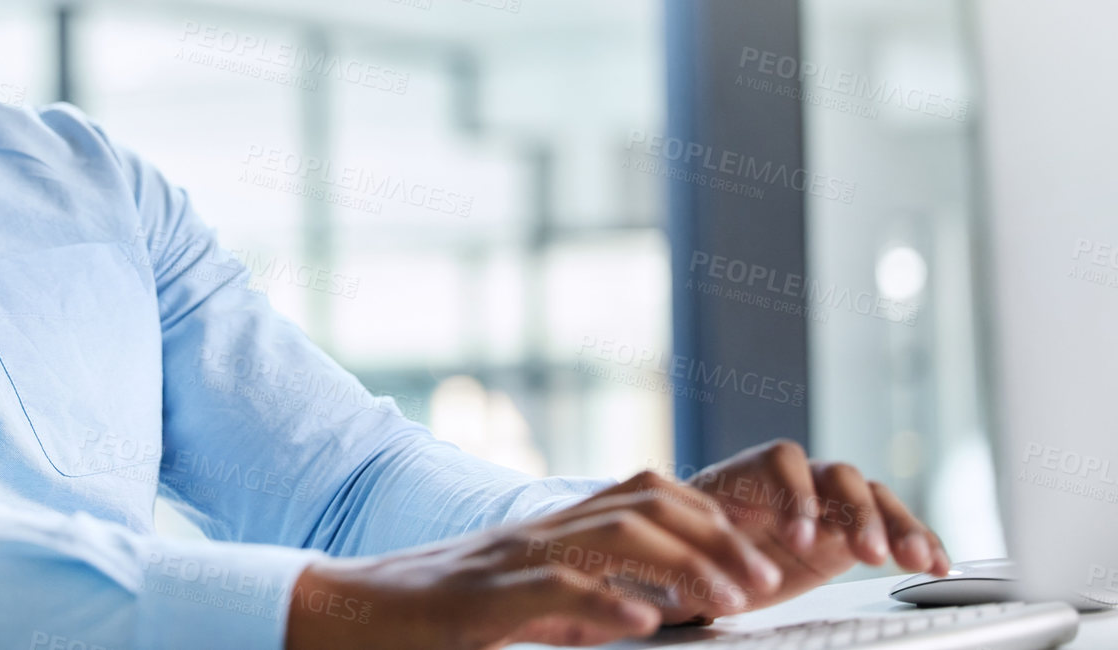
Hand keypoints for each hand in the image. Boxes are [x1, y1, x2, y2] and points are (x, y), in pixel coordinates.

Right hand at [285, 469, 785, 649]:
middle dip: (717, 537)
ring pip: (612, 535)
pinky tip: (645, 626)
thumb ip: (579, 602)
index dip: (713, 514)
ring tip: (728, 602)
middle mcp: (540, 529)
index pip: (650, 491)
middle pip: (646, 503)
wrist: (351, 610)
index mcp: (554, 527)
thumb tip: (643, 616)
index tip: (760, 555)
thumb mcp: (524, 603)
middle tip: (765, 583)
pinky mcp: (484, 599)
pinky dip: (606, 606)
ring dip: (682, 565)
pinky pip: (553, 590)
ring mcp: (512, 559)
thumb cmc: (438, 613)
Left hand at [687, 439, 951, 605]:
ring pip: (872, 498)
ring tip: (916, 560)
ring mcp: (828, 505)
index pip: (781, 462)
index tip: (801, 540)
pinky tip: (940, 565)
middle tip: (866, 552)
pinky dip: (919, 542)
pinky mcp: (852, 534)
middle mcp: (794, 482)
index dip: (796, 496)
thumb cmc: (686, 547)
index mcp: (748, 475)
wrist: (700, 557)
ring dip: (897, 526)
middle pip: (836, 476)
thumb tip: (695, 584)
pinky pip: (893, 529)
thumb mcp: (683, 549)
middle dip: (856, 512)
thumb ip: (695, 557)